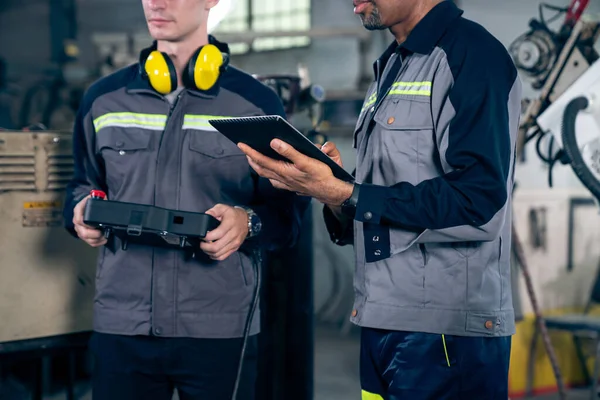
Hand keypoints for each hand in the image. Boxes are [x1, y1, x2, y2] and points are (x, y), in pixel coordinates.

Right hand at [72, 195, 106, 247]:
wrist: (88, 206)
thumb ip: (99, 198)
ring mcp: (80, 229)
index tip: (97, 225)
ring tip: (105, 237)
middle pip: (83, 233)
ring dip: (97, 240)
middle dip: (95, 235)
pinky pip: (90, 243)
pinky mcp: (84, 236)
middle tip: (103, 233)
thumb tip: (104, 198)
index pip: (80, 220)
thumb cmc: (92, 202)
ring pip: (86, 239)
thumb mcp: (95, 197)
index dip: (88, 225)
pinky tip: (104, 240)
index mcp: (78, 211)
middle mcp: (77, 222)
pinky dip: (97, 243)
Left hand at [200, 204, 248, 260]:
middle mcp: (233, 235)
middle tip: (201, 243)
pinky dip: (215, 256)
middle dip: (205, 246)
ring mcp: (234, 243)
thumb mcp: (222, 208)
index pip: (216, 234)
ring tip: (205, 247)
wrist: (246, 220)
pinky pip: (223, 256)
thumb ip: (213, 211)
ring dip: (208, 252)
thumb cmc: (233, 214)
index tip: (201, 236)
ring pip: (218, 253)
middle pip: (216, 247)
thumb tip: (205, 215)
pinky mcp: (235, 248)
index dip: (206, 237)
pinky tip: (211, 252)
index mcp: (229, 224)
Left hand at [237, 139, 352, 205]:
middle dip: (251, 158)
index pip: (262, 160)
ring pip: (266, 175)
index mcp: (284, 170)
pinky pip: (274, 180)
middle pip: (261, 168)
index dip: (250, 152)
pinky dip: (268, 174)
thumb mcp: (307, 160)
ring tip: (252, 157)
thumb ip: (290, 151)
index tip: (241, 144)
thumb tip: (275, 142)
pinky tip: (268, 170)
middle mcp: (282, 178)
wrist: (330, 191)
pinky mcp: (291, 186)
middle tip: (244, 148)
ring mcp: (286, 183)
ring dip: (257, 166)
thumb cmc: (321, 174)